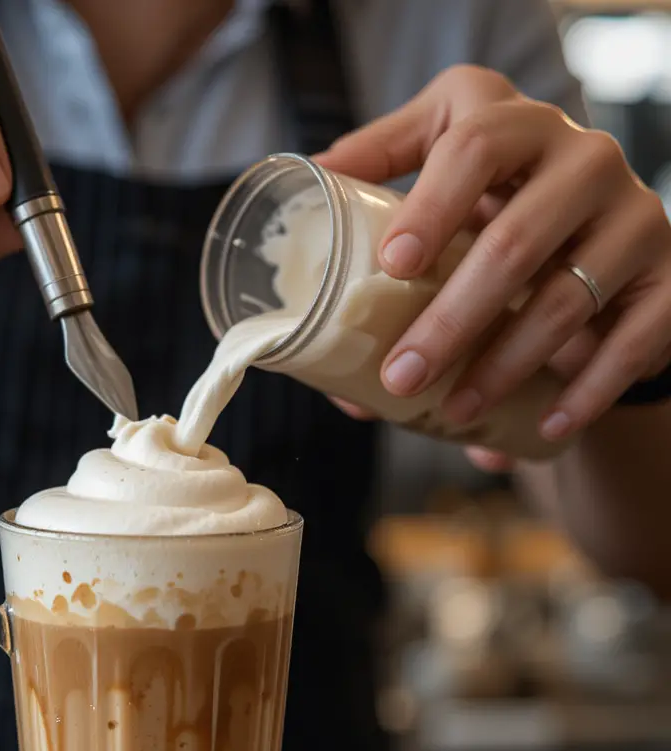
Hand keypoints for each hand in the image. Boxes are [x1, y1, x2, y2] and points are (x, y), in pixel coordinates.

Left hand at [316, 65, 670, 448]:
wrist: (598, 232)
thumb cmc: (495, 199)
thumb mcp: (444, 159)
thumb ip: (382, 164)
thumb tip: (310, 179)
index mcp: (515, 126)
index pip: (474, 146)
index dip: (432, 203)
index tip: (394, 264)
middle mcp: (582, 158)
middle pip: (514, 240)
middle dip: (451, 321)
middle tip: (400, 376)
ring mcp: (633, 216)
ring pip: (566, 298)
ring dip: (502, 368)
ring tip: (451, 413)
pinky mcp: (667, 276)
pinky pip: (634, 339)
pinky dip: (587, 392)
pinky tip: (544, 429)